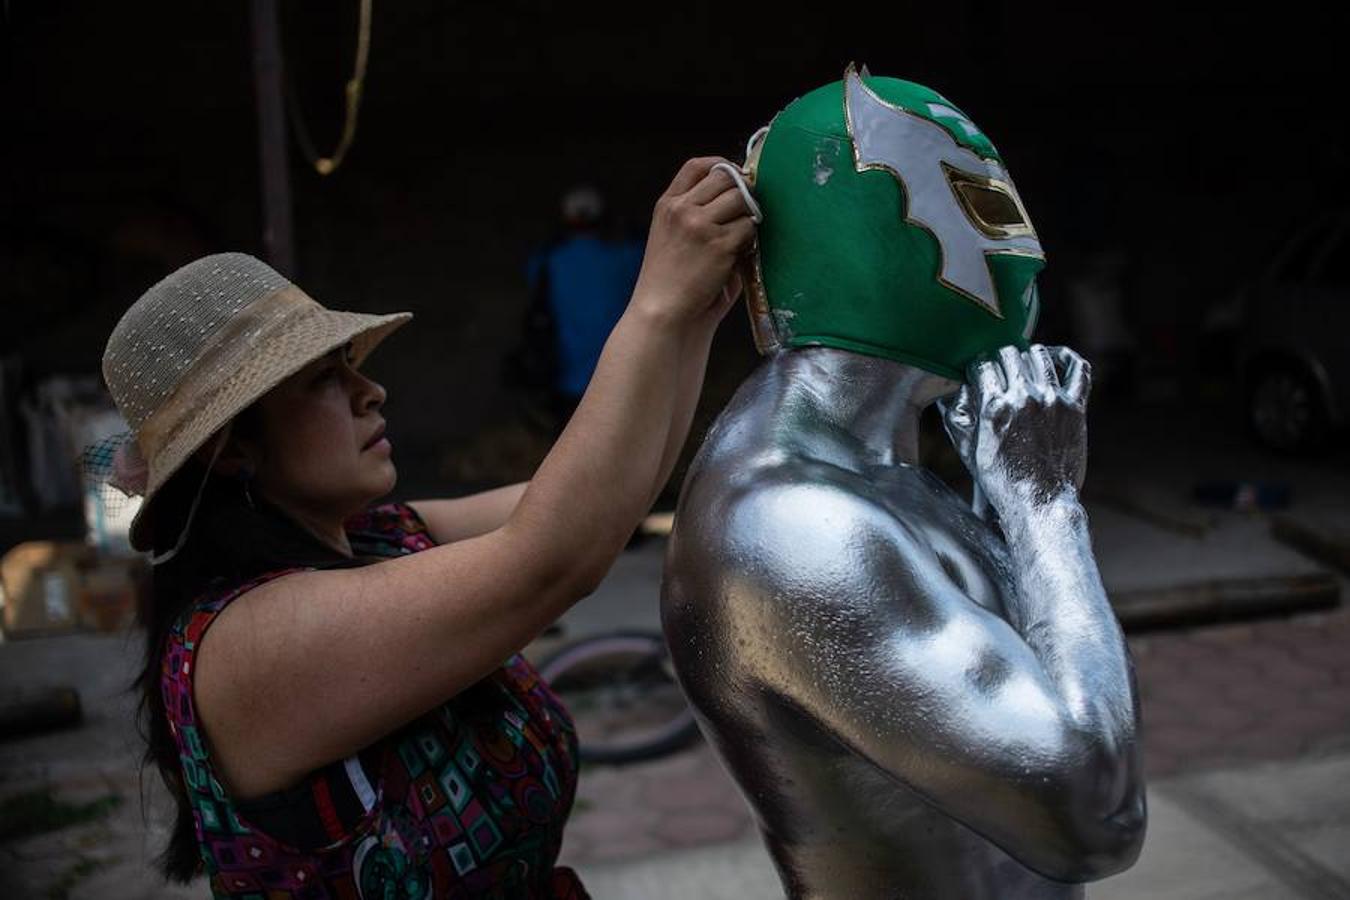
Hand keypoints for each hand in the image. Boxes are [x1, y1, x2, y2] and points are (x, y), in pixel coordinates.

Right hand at [630, 157, 757, 328]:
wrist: (661, 311)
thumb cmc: (669, 281)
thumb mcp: (670, 236)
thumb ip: (696, 213)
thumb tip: (739, 197)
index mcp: (667, 205)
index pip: (696, 166)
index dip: (721, 165)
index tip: (735, 175)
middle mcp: (682, 210)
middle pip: (726, 178)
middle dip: (742, 191)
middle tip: (748, 210)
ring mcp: (700, 226)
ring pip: (742, 200)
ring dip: (748, 216)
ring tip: (740, 237)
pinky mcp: (720, 246)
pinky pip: (749, 228)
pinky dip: (750, 240)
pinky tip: (740, 253)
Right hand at [940, 345, 1091, 516]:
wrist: (1040, 502)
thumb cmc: (1001, 481)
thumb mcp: (969, 451)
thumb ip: (958, 418)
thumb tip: (953, 393)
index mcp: (995, 407)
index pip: (983, 364)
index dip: (979, 367)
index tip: (981, 374)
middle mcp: (1024, 398)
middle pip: (1009, 354)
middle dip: (1001, 359)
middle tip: (1001, 372)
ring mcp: (1053, 400)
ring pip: (1039, 355)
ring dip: (1028, 356)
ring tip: (1024, 367)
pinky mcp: (1075, 407)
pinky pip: (1077, 368)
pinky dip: (1067, 358)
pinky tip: (1056, 359)